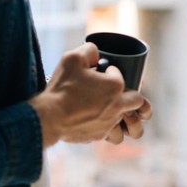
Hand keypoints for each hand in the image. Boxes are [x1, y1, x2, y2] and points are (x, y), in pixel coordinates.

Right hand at [30, 43, 147, 145]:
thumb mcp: (73, 58)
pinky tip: (88, 117)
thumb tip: (96, 53)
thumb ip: (89, 50)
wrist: (49, 117)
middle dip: (128, 93)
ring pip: (123, 117)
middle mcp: (117, 106)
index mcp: (115, 86)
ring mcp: (109, 123)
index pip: (120, 75)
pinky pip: (107, 129)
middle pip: (137, 100)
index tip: (98, 73)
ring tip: (101, 105)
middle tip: (110, 89)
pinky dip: (101, 123)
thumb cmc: (62, 88)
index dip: (109, 72)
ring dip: (117, 110)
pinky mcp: (98, 136)